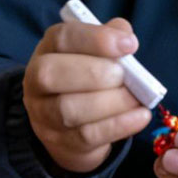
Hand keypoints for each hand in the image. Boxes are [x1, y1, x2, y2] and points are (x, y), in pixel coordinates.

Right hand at [21, 16, 152, 173]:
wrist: (71, 129)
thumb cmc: (89, 80)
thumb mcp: (96, 54)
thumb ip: (110, 38)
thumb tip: (125, 34)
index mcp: (48, 49)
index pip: (62, 37)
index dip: (96, 39)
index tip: (129, 45)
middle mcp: (37, 81)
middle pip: (51, 74)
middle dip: (94, 73)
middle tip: (124, 76)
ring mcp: (44, 115)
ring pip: (68, 109)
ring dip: (110, 102)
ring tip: (136, 99)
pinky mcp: (60, 143)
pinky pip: (86, 136)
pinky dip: (118, 125)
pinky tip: (140, 116)